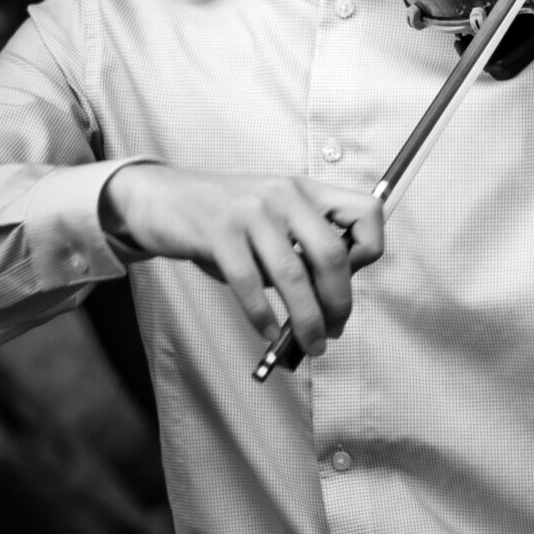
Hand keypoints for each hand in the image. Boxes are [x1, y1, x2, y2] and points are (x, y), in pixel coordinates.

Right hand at [99, 165, 384, 357]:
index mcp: (306, 190)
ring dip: (306, 321)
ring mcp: (251, 211)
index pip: (366, 211)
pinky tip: (266, 332)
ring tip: (310, 344)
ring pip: (292, 276)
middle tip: (334, 329)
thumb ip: (304, 246)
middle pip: (332, 254)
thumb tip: (333, 301)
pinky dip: (262, 317)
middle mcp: (284, 194)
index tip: (351, 279)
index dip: (369, 250)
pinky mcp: (219, 233)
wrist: (164, 198)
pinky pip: (250, 285)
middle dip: (338, 302)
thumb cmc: (225, 217)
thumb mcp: (273, 216)